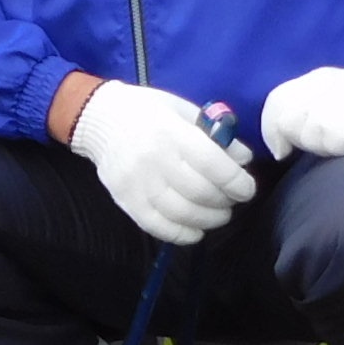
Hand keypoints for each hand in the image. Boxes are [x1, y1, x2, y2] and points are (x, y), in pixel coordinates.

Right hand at [65, 80, 257, 245]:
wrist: (97, 116)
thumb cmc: (147, 110)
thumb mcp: (184, 110)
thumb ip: (215, 135)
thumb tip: (243, 160)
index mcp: (171, 133)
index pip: (214, 166)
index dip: (238, 183)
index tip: (246, 188)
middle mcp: (154, 159)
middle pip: (201, 193)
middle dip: (225, 201)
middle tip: (230, 199)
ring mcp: (137, 182)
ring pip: (182, 214)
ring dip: (209, 219)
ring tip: (217, 214)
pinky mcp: (125, 199)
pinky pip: (157, 226)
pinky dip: (182, 234)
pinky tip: (195, 230)